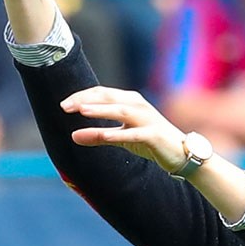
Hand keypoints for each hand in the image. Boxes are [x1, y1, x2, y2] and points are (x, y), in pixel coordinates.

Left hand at [60, 86, 188, 171]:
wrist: (181, 153)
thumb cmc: (150, 141)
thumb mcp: (121, 137)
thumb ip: (98, 136)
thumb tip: (73, 137)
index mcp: (129, 101)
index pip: (101, 92)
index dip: (81, 96)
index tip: (63, 105)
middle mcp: (138, 105)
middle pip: (108, 97)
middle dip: (85, 100)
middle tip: (65, 106)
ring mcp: (147, 119)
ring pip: (121, 110)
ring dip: (101, 110)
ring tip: (82, 111)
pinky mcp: (154, 135)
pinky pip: (135, 133)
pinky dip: (120, 133)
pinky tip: (106, 135)